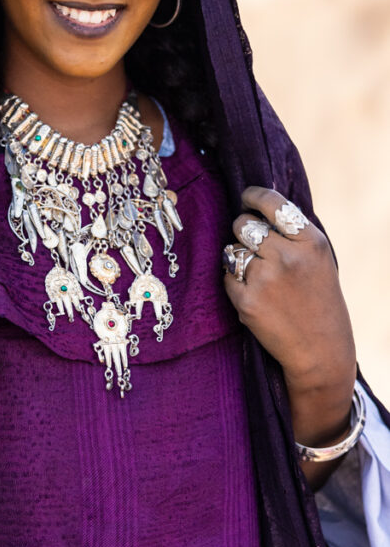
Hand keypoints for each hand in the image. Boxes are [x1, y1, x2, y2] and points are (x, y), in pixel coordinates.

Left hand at [224, 187, 355, 453]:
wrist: (320, 350)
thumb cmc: (318, 301)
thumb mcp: (318, 260)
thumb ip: (293, 234)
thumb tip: (256, 205)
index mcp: (310, 242)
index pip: (273, 203)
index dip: (253, 196)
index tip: (245, 197)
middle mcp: (287, 256)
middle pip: (244, 224)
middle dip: (243, 231)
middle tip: (253, 245)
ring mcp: (265, 278)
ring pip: (232, 249)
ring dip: (238, 257)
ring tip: (259, 275)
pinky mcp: (246, 300)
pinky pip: (226, 275)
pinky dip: (234, 282)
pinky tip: (254, 294)